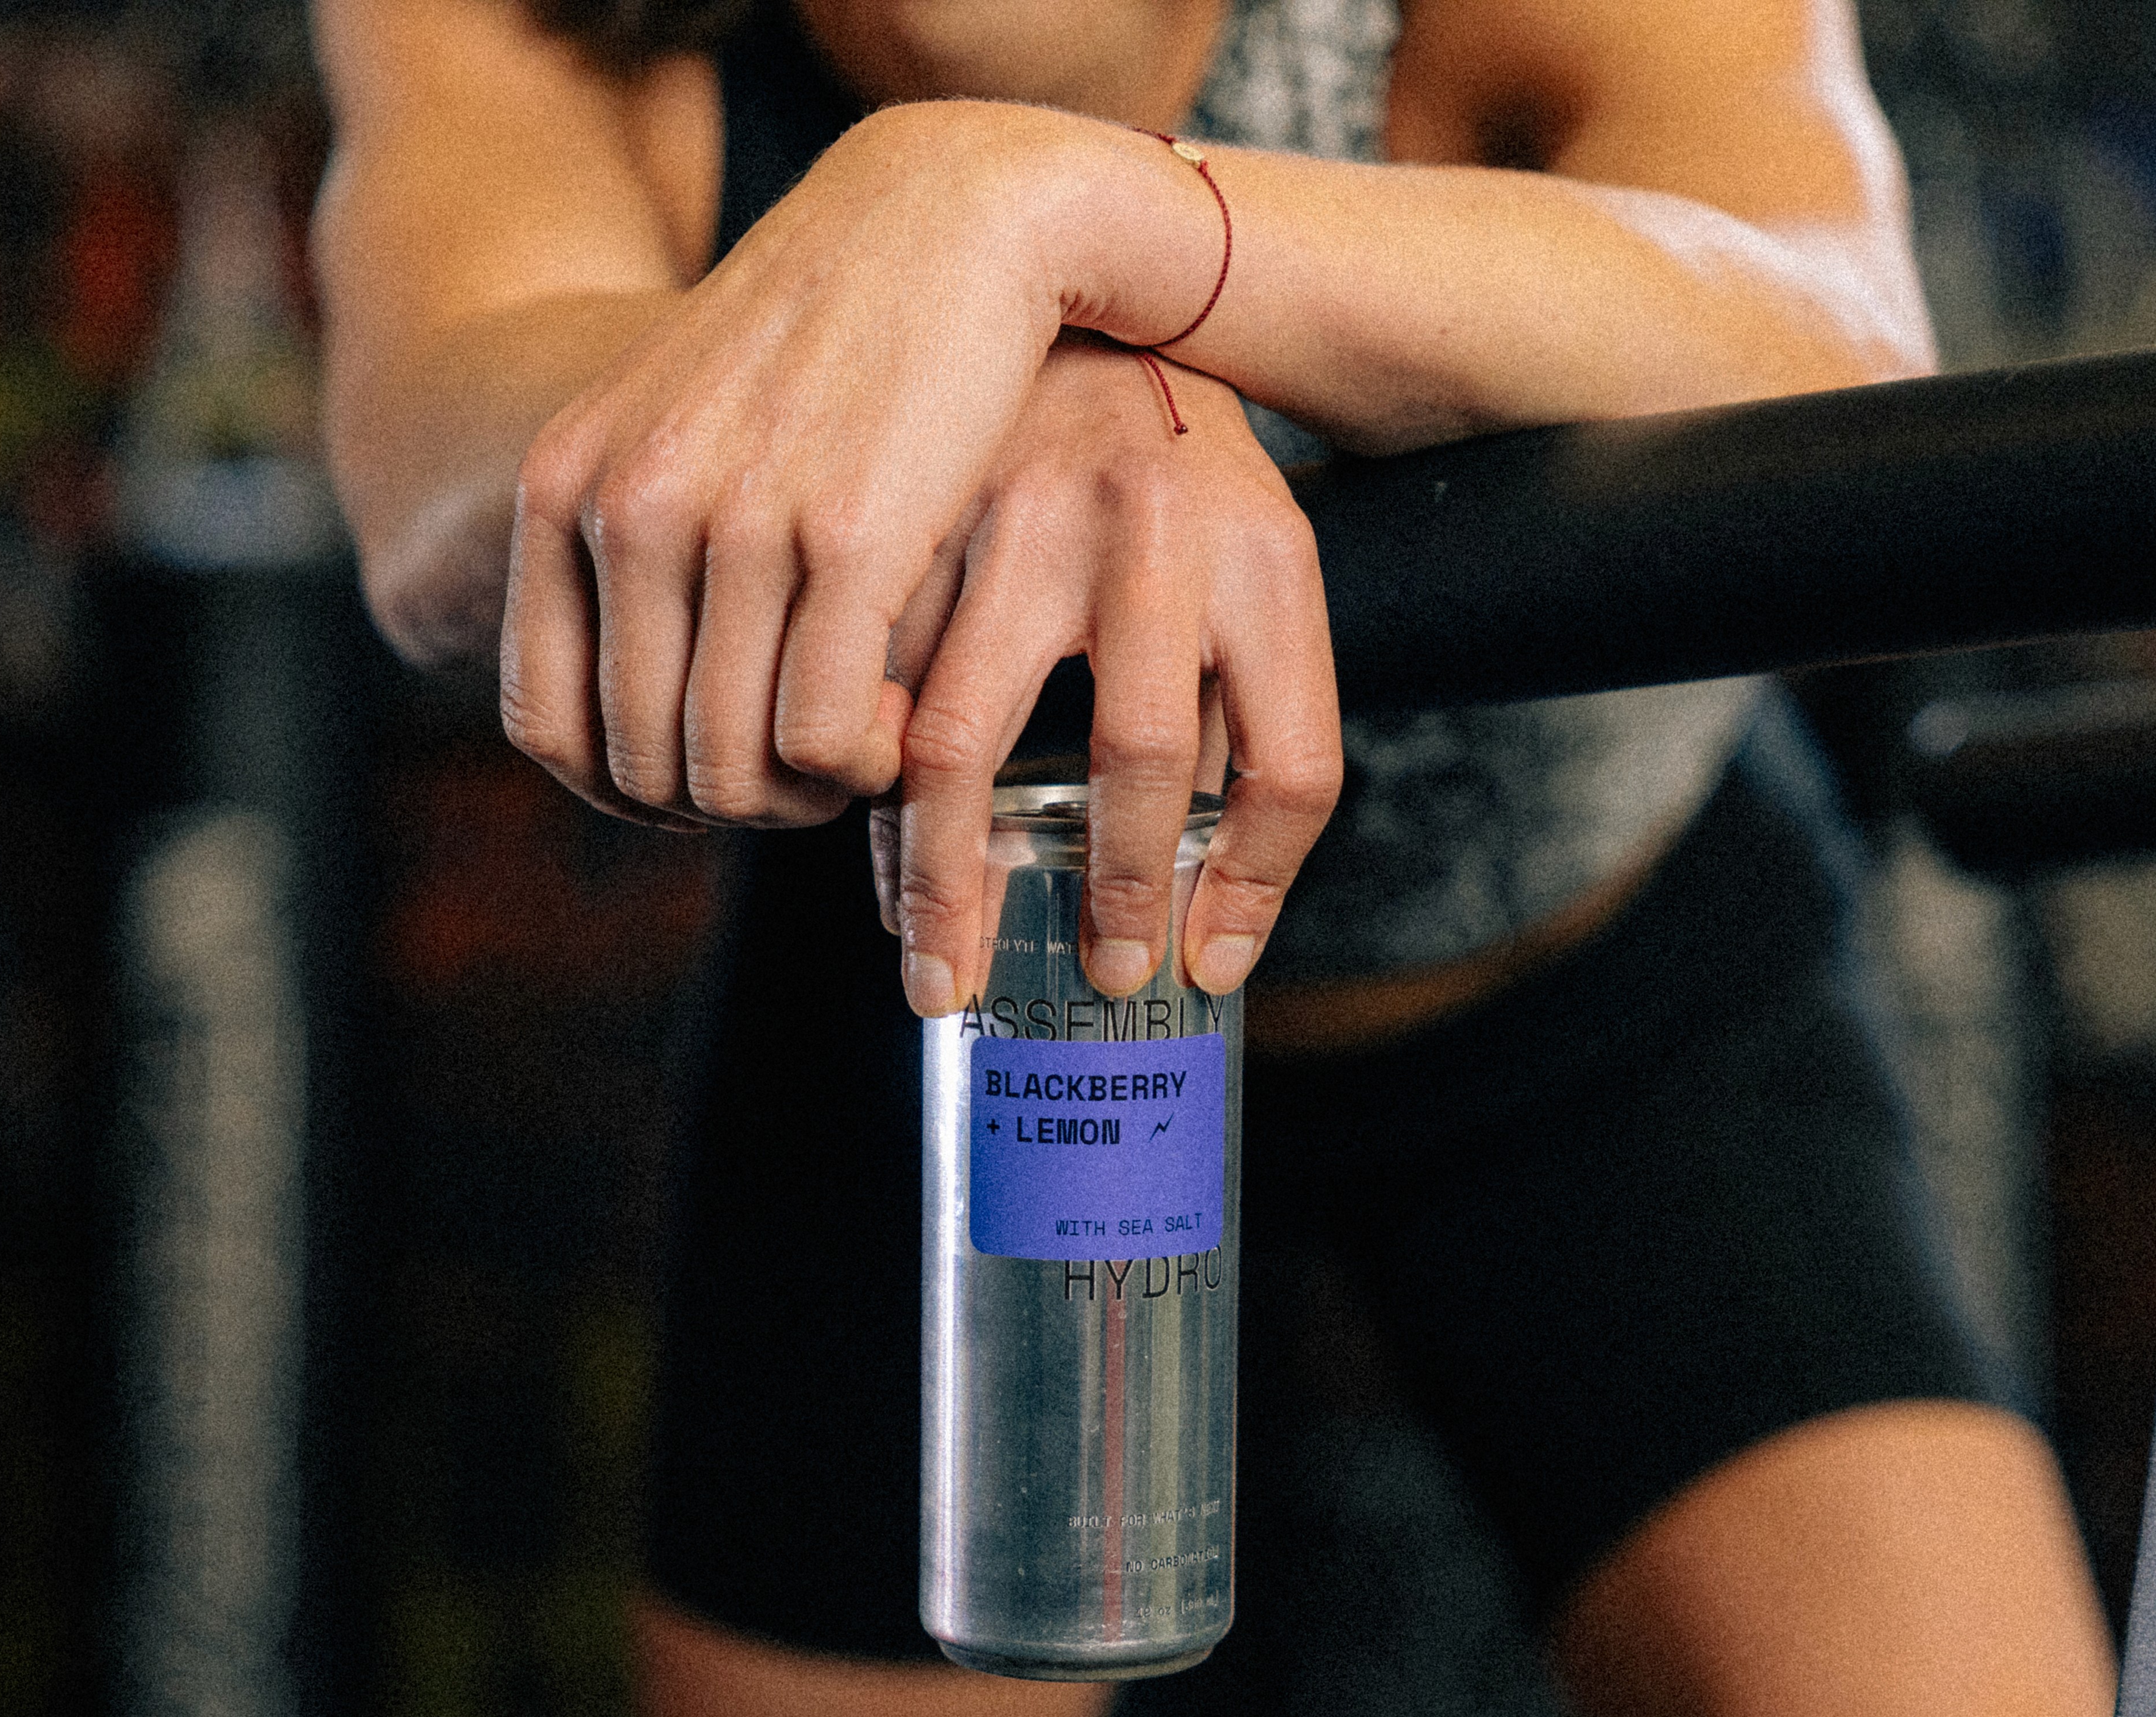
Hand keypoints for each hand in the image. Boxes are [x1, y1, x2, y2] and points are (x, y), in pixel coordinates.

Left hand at [496, 101, 1095, 832]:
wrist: (940, 218)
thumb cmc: (822, 342)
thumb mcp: (679, 427)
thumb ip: (634, 542)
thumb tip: (636, 707)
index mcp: (568, 484)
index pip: (550, 725)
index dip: (628, 794)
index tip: (708, 787)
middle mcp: (634, 505)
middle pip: (644, 761)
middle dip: (727, 805)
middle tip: (801, 783)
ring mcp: (738, 522)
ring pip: (733, 763)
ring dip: (800, 799)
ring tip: (858, 761)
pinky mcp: (852, 537)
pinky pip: (825, 733)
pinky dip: (859, 767)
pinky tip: (900, 729)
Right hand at [876, 338, 1338, 1013]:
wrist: (1070, 290)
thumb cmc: (1174, 479)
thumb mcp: (1245, 578)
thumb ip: (1231, 735)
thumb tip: (1197, 936)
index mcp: (1267, 553)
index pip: (1292, 763)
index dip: (1249, 887)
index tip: (1186, 965)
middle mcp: (1157, 526)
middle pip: (1138, 754)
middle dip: (1101, 894)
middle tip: (1061, 987)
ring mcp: (1020, 514)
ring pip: (959, 737)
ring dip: (937, 877)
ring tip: (937, 966)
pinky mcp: (912, 515)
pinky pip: (867, 687)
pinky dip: (863, 786)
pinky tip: (871, 844)